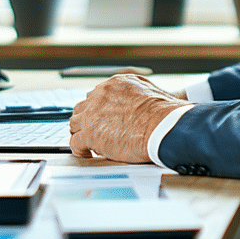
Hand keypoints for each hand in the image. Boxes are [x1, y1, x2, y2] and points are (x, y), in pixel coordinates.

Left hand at [69, 74, 186, 162]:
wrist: (163, 126)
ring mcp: (93, 114)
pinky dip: (79, 149)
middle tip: (93, 131)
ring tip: (88, 144)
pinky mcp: (91, 133)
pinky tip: (87, 153)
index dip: (98, 111)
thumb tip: (137, 102)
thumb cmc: (164, 113)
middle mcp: (101, 95)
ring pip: (75, 123)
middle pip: (83, 108)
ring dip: (81, 133)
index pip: (96, 95)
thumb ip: (137, 92)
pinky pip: (75, 142)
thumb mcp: (150, 90)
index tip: (102, 120)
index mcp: (115, 84)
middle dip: (86, 120)